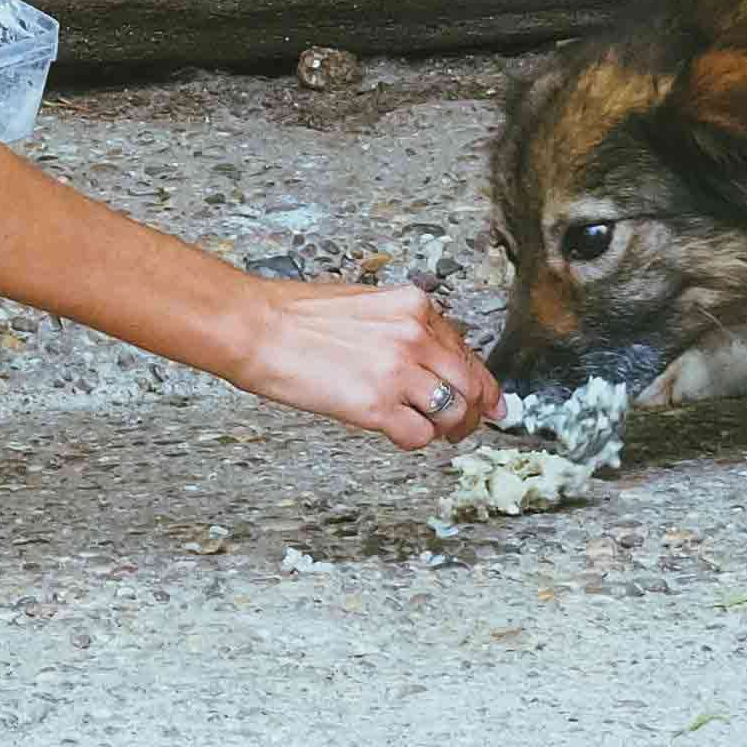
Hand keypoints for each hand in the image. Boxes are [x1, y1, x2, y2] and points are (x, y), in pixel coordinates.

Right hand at [236, 280, 499, 451]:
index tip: (490, 402)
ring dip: (445, 429)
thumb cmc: (296, 316)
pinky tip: (395, 431)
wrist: (257, 328)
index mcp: (413, 306)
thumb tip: (432, 360)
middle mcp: (413, 336)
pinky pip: (419, 436)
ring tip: (428, 431)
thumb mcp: (366, 305)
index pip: (467, 351)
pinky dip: (413, 440)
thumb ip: (405, 329)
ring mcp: (398, 372)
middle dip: (471, 412)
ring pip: (453, 413)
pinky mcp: (377, 406)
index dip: (482, 384)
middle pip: (471, 385)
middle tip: (461, 427)